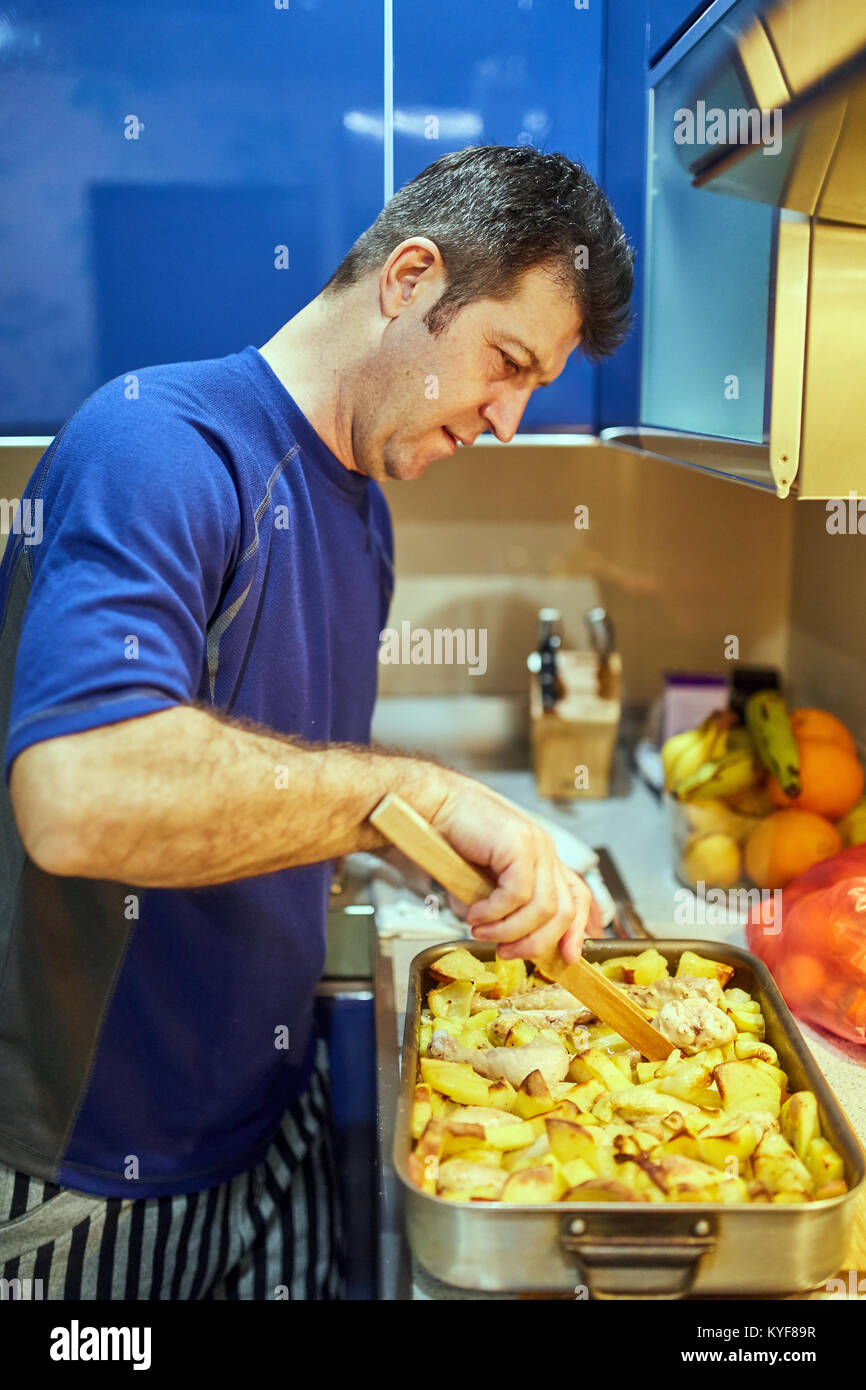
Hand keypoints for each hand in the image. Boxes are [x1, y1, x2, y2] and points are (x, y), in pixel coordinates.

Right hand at [430, 777, 596, 964]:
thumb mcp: (483, 879)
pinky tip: (474, 913)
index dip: (576, 931)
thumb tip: (500, 937)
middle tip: (506, 952)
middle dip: (536, 943)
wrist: (434, 805)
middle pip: (563, 911)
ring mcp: (535, 845)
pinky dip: (494, 913)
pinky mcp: (517, 844)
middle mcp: (545, 850)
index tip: (566, 958)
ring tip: (481, 931)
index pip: (578, 897)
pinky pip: (516, 894)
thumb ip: (499, 905)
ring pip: (542, 908)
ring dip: (509, 930)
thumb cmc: (453, 838)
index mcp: (542, 858)